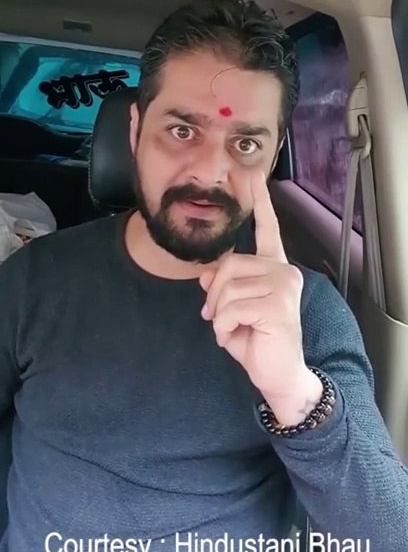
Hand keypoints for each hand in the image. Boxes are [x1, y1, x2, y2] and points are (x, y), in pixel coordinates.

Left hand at [199, 171, 321, 422]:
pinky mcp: (278, 305)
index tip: (255, 176)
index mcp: (274, 268)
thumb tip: (205, 276)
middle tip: (215, 319)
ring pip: (227, 289)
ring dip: (217, 316)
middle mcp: (283, 271)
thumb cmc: (256, 341)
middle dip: (213, 296)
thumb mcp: (231, 312)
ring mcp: (283, 286)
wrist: (278, 376)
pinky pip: (231, 308)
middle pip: (228, 265)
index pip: (267, 230)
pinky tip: (234, 338)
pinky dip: (222, 327)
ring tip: (229, 331)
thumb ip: (222, 289)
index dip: (261, 203)